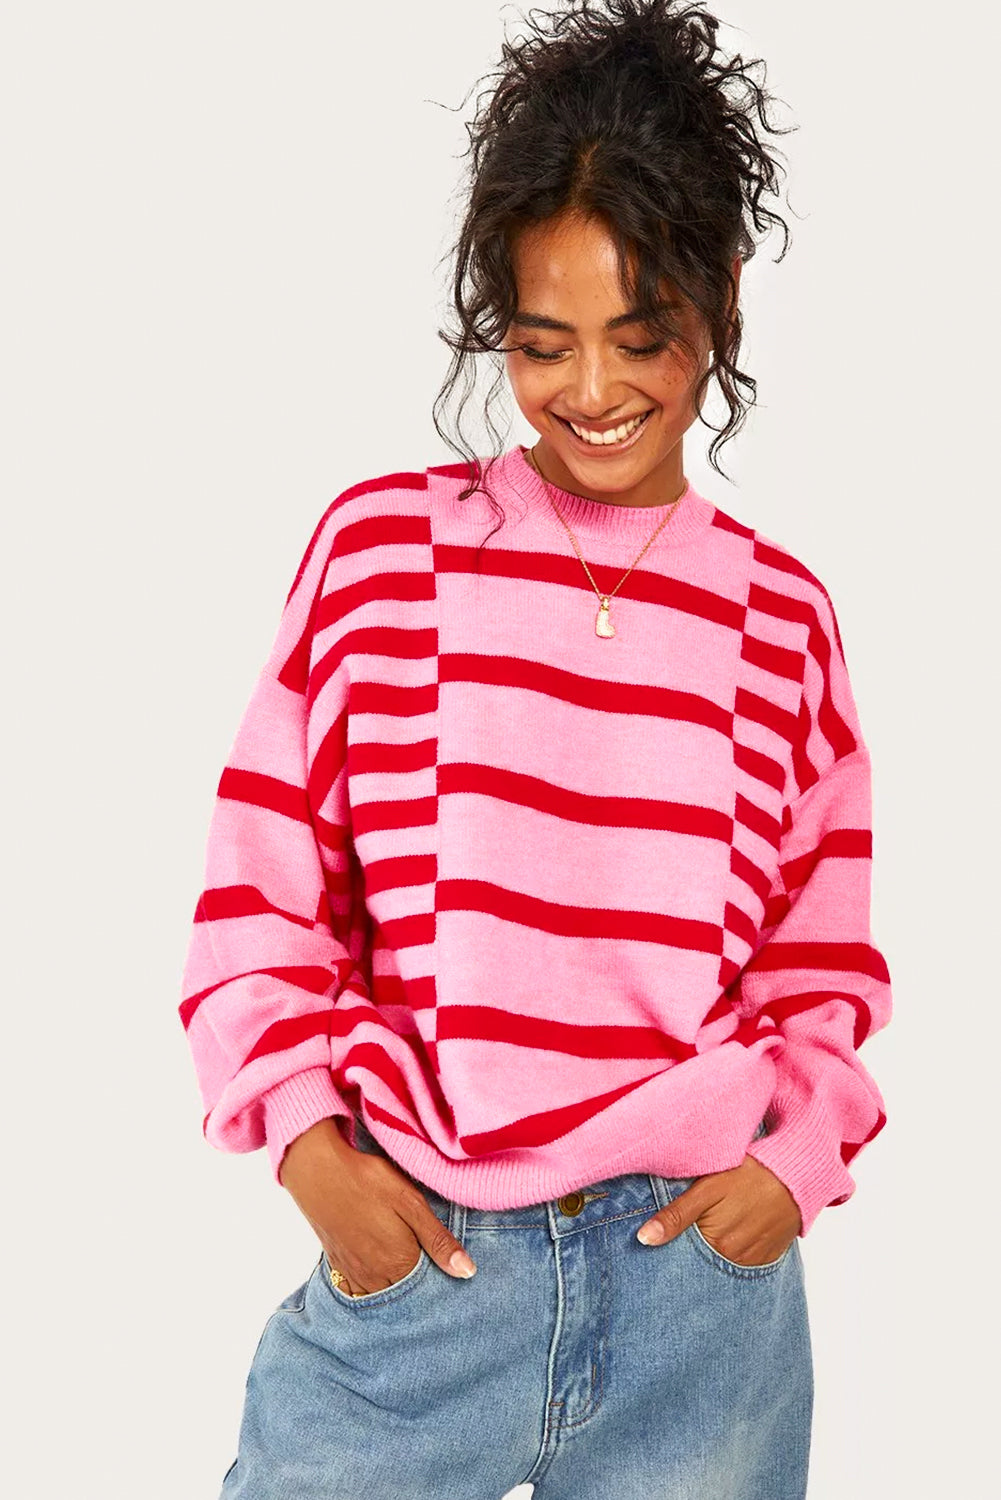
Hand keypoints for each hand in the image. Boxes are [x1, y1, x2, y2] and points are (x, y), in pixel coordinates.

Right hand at [278, 1118, 476, 1293]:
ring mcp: (354, 1274)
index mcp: (399, 1264)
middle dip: (417, 1281)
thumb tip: (468, 1272)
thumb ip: (438, 1240)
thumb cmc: (368, 1182)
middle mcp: (375, 1277)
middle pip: (405, 1292)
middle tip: (422, 1255)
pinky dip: (372, 1283)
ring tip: (401, 1258)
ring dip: (395, 1284)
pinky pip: (359, 1289)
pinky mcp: (338, 1265)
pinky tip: (377, 1265)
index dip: (439, 1274)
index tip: (444, 1261)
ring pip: (382, 1292)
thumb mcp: (410, 1203)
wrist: (318, 1172)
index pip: (429, 1286)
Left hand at [635, 1155, 801, 1265]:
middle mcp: (735, 1260)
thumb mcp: (708, 1188)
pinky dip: (732, 1250)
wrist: (796, 1174)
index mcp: (717, 1244)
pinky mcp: (767, 1258)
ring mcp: (753, 1262)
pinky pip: (742, 1262)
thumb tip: (643, 1239)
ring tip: (715, 1222)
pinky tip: (732, 1230)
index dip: (670, 1244)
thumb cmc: (749, 1174)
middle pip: (701, 1260)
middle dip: (689, 1249)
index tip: (657, 1237)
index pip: (682, 1256)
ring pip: (720, 1262)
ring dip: (711, 1249)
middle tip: (693, 1222)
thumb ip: (675, 1215)